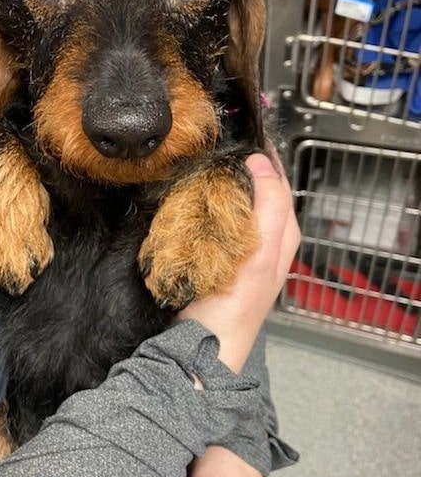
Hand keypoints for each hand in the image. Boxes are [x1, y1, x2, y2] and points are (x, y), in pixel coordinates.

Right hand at [176, 151, 299, 371]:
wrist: (205, 344)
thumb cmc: (235, 305)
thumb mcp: (261, 253)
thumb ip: (269, 208)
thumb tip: (260, 163)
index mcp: (284, 234)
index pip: (279, 181)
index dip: (265, 156)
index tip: (243, 132)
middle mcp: (267, 238)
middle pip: (258, 189)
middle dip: (243, 165)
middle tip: (219, 142)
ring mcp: (242, 246)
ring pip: (237, 202)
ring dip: (224, 182)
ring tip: (204, 162)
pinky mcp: (219, 254)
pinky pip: (218, 218)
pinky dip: (209, 202)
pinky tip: (193, 195)